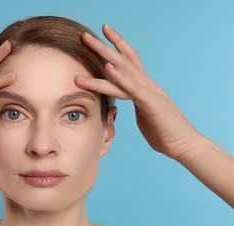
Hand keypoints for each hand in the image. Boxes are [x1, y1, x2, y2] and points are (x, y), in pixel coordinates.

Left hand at [75, 25, 199, 160]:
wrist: (185, 146)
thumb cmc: (164, 134)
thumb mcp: (146, 117)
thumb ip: (137, 108)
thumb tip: (129, 110)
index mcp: (146, 88)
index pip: (128, 64)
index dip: (114, 50)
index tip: (99, 38)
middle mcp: (148, 85)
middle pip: (124, 60)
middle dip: (104, 46)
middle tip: (85, 35)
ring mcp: (150, 92)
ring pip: (124, 70)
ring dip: (105, 55)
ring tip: (89, 43)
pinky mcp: (152, 103)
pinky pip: (133, 88)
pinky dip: (120, 77)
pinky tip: (108, 67)